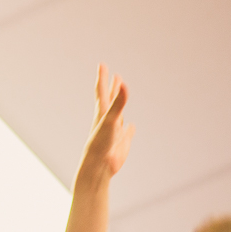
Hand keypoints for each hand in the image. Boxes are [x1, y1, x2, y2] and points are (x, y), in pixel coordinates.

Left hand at [83, 63, 134, 177]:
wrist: (99, 167)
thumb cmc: (101, 143)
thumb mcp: (110, 120)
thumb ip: (118, 102)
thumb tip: (123, 83)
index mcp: (102, 113)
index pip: (102, 91)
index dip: (102, 77)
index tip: (102, 64)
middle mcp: (108, 120)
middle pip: (109, 100)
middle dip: (111, 87)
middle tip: (113, 75)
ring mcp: (115, 131)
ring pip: (118, 114)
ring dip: (120, 105)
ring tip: (122, 98)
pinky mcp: (122, 142)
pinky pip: (127, 132)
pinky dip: (130, 128)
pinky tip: (131, 126)